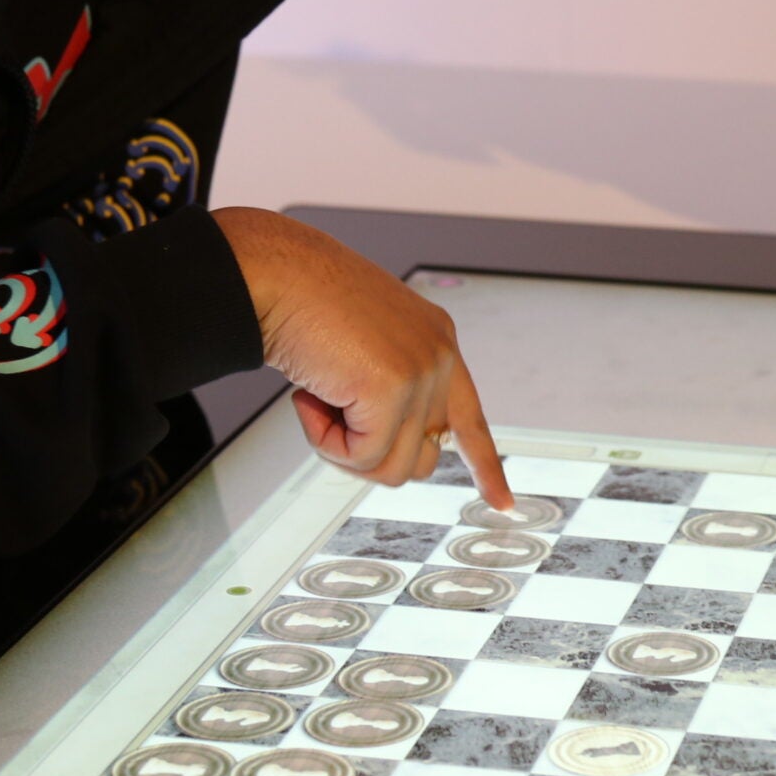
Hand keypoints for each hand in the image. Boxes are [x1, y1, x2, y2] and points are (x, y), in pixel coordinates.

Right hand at [211, 208, 511, 509]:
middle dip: (368, 454)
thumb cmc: (300, 301)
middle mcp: (440, 354)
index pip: (470, 418)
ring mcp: (422, 370)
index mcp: (436, 339)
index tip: (503, 502)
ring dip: (341, 448)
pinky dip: (324, 441)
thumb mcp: (360, 346)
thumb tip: (381, 448)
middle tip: (326, 415)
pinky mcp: (393, 387)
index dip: (484, 464)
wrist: (272, 273)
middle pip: (420, 457)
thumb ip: (384, 388)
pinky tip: (307, 397)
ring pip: (393, 468)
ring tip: (315, 398)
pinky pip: (362, 457)